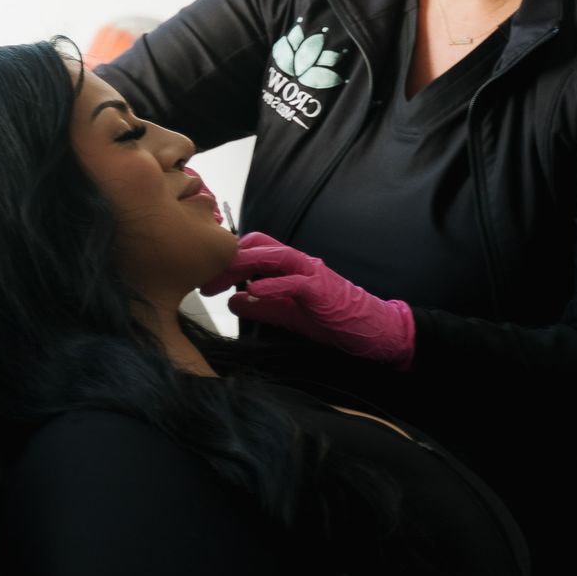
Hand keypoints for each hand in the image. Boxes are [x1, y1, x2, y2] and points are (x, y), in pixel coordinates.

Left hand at [216, 232, 415, 368]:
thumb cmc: (331, 319)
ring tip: (221, 280)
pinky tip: (253, 291)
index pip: (253, 249)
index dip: (228, 259)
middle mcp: (299, 262)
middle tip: (206, 280)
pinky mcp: (321, 289)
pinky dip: (272, 284)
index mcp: (289, 266)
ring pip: (273, 256)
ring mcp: (311, 272)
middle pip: (258, 246)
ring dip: (244, 265)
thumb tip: (232, 301)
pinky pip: (293, 281)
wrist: (370, 329)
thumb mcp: (287, 314)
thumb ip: (260, 306)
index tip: (207, 278)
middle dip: (229, 260)